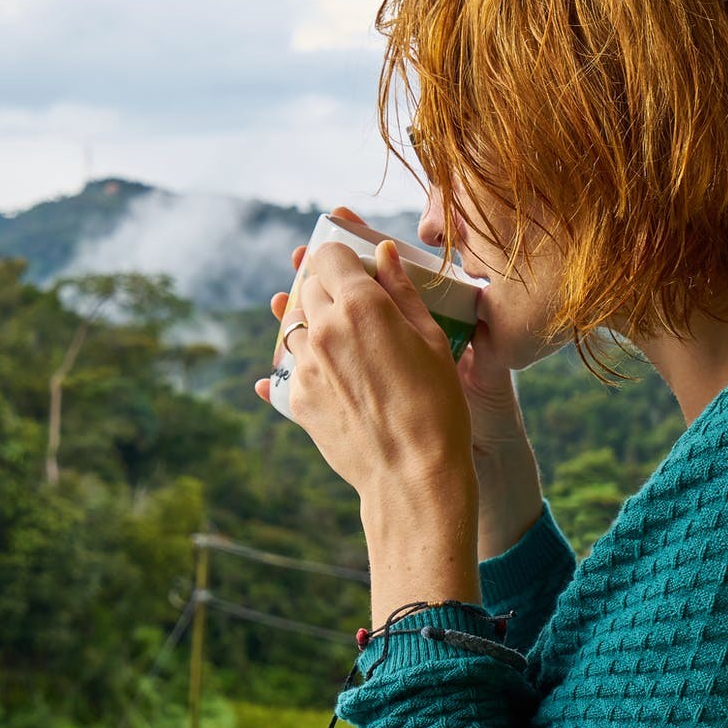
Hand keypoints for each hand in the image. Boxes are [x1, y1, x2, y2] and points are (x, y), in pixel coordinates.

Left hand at [260, 223, 474, 504]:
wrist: (412, 475)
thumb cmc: (436, 405)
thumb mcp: (431, 340)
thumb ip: (402, 291)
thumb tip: (384, 252)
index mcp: (360, 305)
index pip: (328, 254)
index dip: (342, 259)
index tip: (356, 269)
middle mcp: (323, 329)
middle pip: (308, 286)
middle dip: (328, 288)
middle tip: (356, 306)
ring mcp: (304, 365)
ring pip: (296, 325)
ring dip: (315, 325)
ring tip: (348, 346)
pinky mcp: (297, 398)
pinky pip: (291, 367)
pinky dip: (308, 363)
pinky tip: (334, 376)